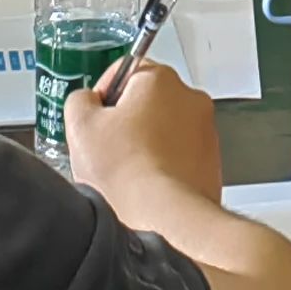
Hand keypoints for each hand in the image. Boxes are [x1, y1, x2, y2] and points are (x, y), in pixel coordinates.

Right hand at [70, 53, 223, 211]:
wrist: (165, 219)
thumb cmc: (128, 173)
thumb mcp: (80, 126)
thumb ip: (79, 100)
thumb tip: (87, 101)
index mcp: (160, 80)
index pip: (125, 70)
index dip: (103, 96)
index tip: (97, 119)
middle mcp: (190, 99)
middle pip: (146, 100)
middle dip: (125, 122)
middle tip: (108, 148)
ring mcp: (205, 131)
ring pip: (164, 129)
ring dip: (145, 144)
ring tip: (128, 171)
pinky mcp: (211, 161)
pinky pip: (179, 155)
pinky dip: (163, 165)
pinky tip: (147, 184)